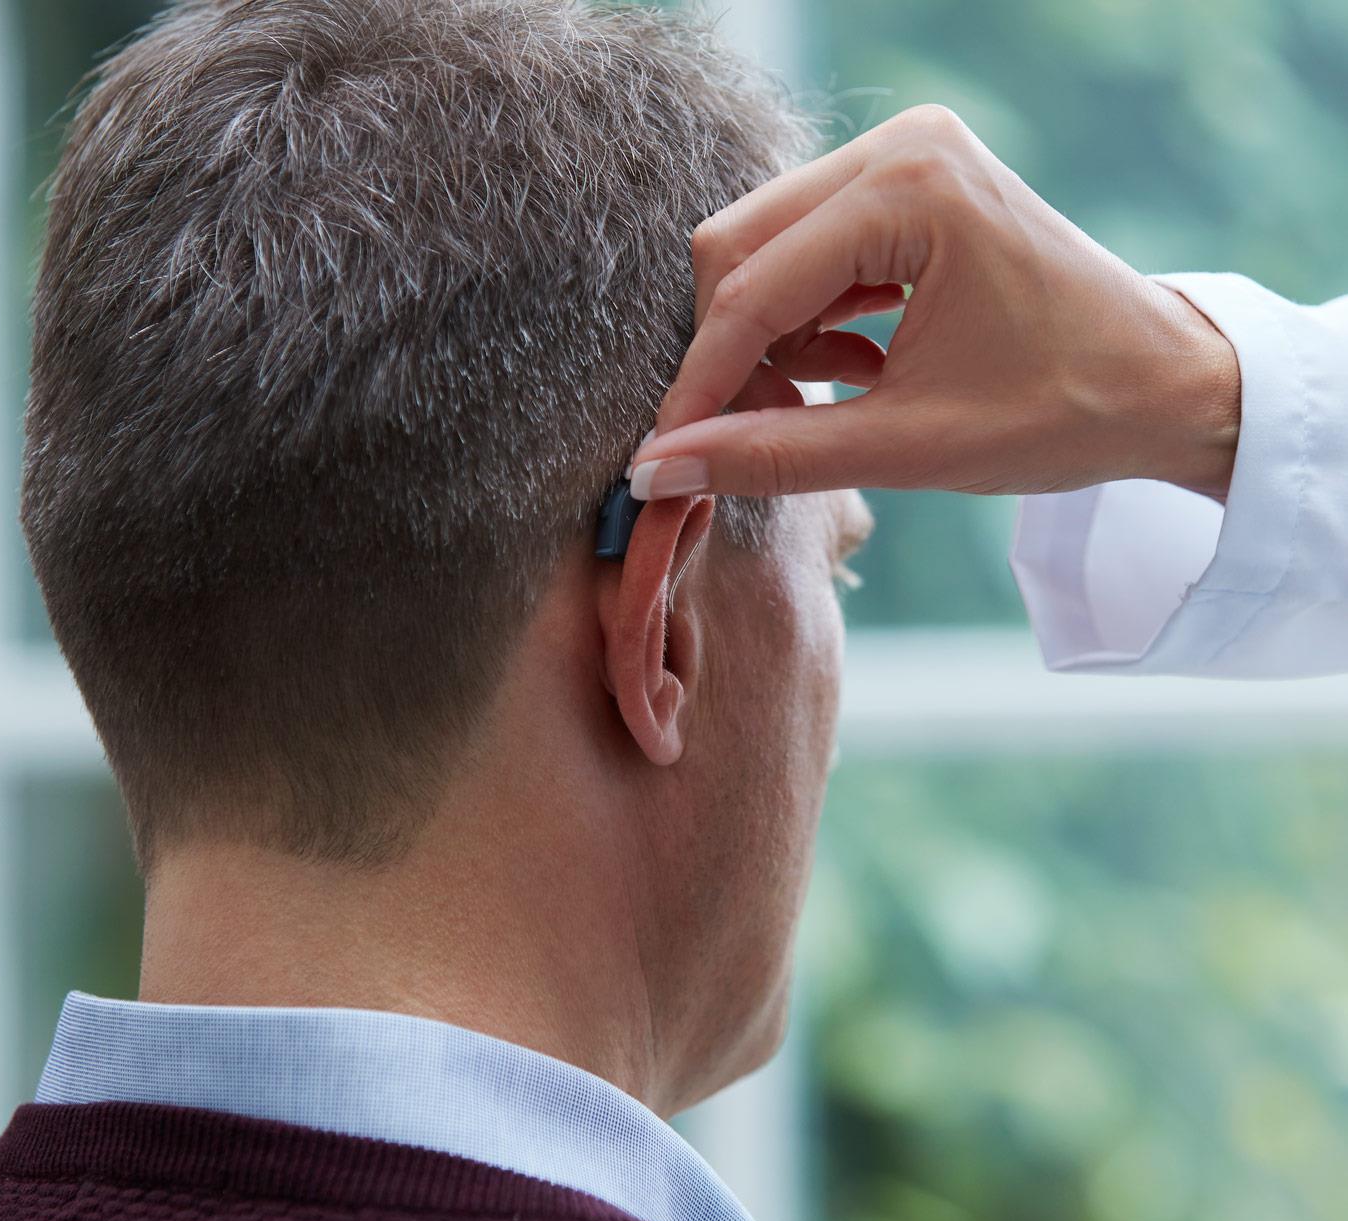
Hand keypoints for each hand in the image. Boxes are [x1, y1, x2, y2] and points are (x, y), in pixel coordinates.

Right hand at [629, 105, 1240, 503]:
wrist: (1164, 383)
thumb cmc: (1062, 411)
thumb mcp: (905, 445)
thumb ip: (770, 454)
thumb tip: (657, 470)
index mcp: (911, 190)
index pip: (753, 287)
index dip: (699, 381)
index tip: (660, 456)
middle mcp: (903, 146)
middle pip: (740, 247)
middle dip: (728, 352)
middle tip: (741, 434)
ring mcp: (908, 156)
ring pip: (768, 248)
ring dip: (768, 338)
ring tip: (816, 405)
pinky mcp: (912, 182)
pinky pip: (812, 247)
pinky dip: (808, 318)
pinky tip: (849, 370)